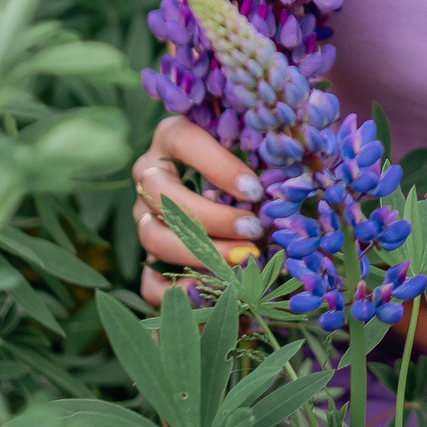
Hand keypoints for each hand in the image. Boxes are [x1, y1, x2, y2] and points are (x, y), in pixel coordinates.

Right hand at [131, 115, 266, 305]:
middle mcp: (150, 174)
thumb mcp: (254, 157)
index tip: (254, 191)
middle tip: (253, 228)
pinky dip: (180, 289)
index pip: (182, 140)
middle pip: (162, 194)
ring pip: (152, 236)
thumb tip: (283, 186)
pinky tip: (214, 289)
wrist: (231, 204)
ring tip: (244, 258)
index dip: (217, 166)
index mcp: (172, 138)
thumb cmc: (248, 168)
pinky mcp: (146, 260)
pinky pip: (149, 280)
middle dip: (211, 217)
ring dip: (200, 252)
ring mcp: (143, 217)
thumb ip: (262, 160)